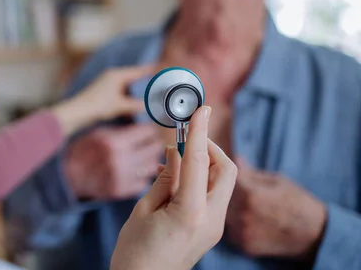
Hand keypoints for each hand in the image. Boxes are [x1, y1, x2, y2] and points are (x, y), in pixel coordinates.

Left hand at [51, 66, 152, 135]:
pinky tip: (131, 104)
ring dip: (135, 92)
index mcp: (117, 75)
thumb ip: (137, 105)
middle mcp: (112, 76)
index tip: (164, 67)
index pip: (139, 71)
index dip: (152, 70)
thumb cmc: (98, 106)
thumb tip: (152, 106)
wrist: (77, 112)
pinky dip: (128, 97)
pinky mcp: (103, 91)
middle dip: (145, 81)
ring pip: (127, 86)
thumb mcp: (121, 106)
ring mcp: (107, 83)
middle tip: (159, 83)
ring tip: (148, 96)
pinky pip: (120, 91)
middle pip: (134, 77)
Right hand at [64, 124, 162, 199]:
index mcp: (114, 142)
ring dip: (151, 159)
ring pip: (152, 166)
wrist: (68, 176)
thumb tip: (144, 129)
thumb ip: (122, 131)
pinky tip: (137, 170)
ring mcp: (121, 177)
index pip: (147, 132)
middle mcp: (120, 160)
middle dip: (154, 143)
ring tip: (146, 156)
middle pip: (153, 148)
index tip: (151, 130)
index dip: (151, 129)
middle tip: (153, 141)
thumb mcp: (99, 133)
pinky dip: (143, 175)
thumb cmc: (83, 151)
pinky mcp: (121, 191)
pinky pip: (144, 182)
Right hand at [111, 107, 237, 269]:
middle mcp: (211, 220)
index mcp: (191, 212)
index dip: (199, 131)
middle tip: (185, 139)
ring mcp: (214, 227)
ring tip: (171, 162)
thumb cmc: (135, 253)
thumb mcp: (143, 210)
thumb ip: (165, 179)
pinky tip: (174, 179)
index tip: (202, 108)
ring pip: (220, 182)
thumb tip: (176, 152)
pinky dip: (198, 180)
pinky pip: (211, 195)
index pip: (199, 160)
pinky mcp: (210, 230)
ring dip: (202, 164)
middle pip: (225, 170)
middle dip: (209, 148)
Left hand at [225, 159, 326, 260]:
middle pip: (219, 196)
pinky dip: (234, 224)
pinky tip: (246, 219)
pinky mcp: (245, 246)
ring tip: (242, 204)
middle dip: (222, 189)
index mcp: (249, 193)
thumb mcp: (277, 180)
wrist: (315, 235)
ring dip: (226, 207)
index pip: (224, 176)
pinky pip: (230, 230)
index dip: (223, 170)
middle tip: (232, 187)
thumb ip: (252, 172)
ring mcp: (242, 232)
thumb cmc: (297, 202)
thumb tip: (236, 158)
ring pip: (222, 214)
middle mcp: (243, 213)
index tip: (224, 168)